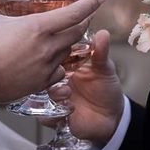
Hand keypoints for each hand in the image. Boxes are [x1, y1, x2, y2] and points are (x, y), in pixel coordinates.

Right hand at [0, 0, 106, 104]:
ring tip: (64, 36)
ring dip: (70, 42)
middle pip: (77, 32)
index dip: (90, 4)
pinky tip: (52, 61)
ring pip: (68, 51)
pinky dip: (59, 63)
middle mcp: (47, 47)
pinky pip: (59, 71)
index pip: (74, 13)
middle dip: (83, 21)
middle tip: (84, 15)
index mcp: (37, 28)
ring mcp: (46, 67)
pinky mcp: (41, 83)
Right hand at [47, 29, 123, 145]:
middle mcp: (55, 81)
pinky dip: (55, 113)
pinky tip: (70, 108)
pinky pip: (44, 116)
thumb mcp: (105, 68)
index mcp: (64, 65)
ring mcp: (53, 98)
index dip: (53, 53)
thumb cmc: (106, 88)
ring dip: (52, 93)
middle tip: (62, 75)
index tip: (59, 53)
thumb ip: (101, 52)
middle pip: (40, 75)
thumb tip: (103, 33)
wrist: (112, 116)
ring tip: (67, 93)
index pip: (51, 55)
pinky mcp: (54, 116)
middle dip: (48, 75)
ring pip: (38, 95)